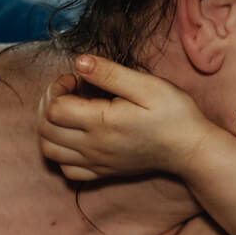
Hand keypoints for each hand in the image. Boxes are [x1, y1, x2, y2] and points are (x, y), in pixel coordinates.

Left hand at [39, 55, 217, 182]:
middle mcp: (93, 146)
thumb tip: (78, 63)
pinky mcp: (103, 171)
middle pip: (45, 129)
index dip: (58, 87)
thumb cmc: (173, 113)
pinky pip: (66, 169)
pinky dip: (61, 152)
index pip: (54, 108)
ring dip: (49, 127)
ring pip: (49, 150)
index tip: (78, 77)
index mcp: (101, 123)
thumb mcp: (146, 85)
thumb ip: (110, 73)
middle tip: (69, 89)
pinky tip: (74, 136)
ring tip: (68, 110)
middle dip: (48, 103)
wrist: (190, 149)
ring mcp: (96, 162)